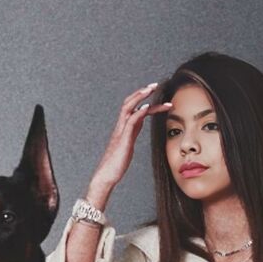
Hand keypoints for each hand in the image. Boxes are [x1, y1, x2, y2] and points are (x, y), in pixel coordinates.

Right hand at [88, 83, 172, 200]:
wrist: (106, 176)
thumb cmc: (116, 164)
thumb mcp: (128, 144)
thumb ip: (132, 133)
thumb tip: (139, 124)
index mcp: (124, 128)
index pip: (134, 108)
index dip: (144, 100)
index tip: (156, 94)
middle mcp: (121, 127)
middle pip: (129, 103)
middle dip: (142, 92)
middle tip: (155, 84)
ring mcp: (121, 132)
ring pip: (129, 108)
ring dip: (141, 97)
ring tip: (152, 89)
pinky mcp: (123, 140)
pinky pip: (130, 122)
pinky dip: (138, 112)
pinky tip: (146, 107)